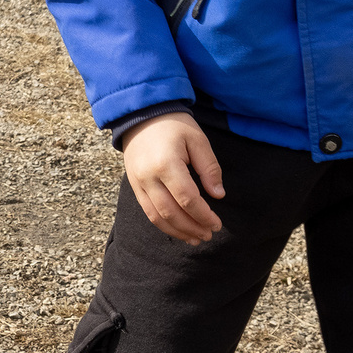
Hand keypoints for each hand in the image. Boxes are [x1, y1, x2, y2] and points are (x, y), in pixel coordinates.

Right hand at [120, 112, 224, 244]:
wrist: (141, 114)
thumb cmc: (174, 125)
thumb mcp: (198, 140)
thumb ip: (209, 168)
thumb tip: (218, 195)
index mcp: (166, 164)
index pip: (187, 199)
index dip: (204, 216)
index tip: (217, 224)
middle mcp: (148, 177)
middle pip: (171, 213)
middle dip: (192, 228)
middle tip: (209, 234)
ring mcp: (138, 182)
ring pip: (157, 216)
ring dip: (177, 231)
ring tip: (195, 238)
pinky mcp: (134, 185)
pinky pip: (147, 211)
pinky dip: (163, 224)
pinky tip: (178, 229)